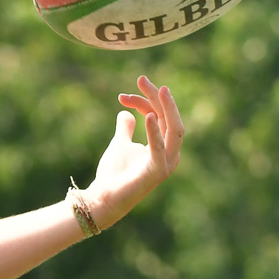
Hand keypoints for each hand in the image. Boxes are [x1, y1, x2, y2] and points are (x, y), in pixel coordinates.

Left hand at [86, 74, 184, 227]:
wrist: (103, 200)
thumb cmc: (114, 175)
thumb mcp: (120, 144)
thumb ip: (126, 128)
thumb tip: (125, 111)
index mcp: (163, 146)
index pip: (159, 115)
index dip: (144, 101)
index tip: (122, 95)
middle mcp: (170, 153)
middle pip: (169, 118)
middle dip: (157, 97)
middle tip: (141, 79)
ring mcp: (166, 163)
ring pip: (174, 130)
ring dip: (166, 108)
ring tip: (158, 90)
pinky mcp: (157, 173)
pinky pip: (160, 149)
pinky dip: (155, 132)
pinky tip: (148, 116)